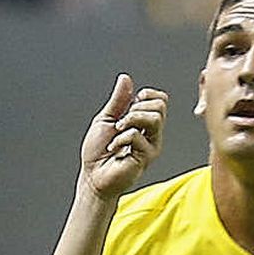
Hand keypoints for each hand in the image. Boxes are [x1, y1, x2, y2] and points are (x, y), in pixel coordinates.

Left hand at [79, 77, 167, 204]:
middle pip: (160, 106)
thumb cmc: (98, 151)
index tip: (129, 104)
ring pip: (154, 118)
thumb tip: (125, 79)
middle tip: (121, 122)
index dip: (146, 95)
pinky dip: (120, 138)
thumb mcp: (106, 118)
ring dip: (130, 120)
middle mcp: (152, 132)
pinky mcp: (147, 156)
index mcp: (144, 121)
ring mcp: (151, 144)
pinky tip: (113, 147)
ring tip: (117, 132)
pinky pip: (137, 135)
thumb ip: (118, 100)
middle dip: (136, 108)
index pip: (160, 99)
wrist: (93, 176)